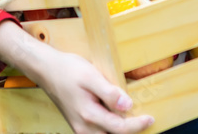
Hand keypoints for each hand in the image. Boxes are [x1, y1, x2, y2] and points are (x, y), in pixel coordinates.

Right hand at [37, 49, 155, 133]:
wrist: (47, 70)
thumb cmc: (68, 70)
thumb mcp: (91, 76)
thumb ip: (109, 93)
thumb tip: (128, 105)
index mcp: (89, 116)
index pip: (120, 128)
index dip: (137, 125)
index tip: (151, 118)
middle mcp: (84, 127)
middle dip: (130, 131)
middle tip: (144, 121)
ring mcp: (80, 128)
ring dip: (118, 130)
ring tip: (133, 120)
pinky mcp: (78, 125)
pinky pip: (98, 132)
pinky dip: (110, 129)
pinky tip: (116, 117)